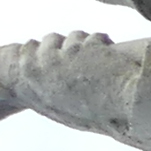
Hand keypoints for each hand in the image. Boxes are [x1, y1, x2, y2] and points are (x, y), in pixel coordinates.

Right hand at [0, 31, 141, 124]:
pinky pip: (97, 36)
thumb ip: (49, 88)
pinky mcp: (90, 45)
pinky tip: (113, 57)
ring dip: (88, 43)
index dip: (45, 50)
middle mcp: (46, 63)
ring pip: (75, 36)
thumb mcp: (60, 106)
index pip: (27, 49)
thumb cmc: (93, 115)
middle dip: (66, 44)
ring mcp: (68, 53)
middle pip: (50, 39)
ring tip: (101, 62)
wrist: (123, 111)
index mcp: (32, 78)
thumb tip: (46, 81)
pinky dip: (105, 43)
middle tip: (82, 57)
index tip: (58, 55)